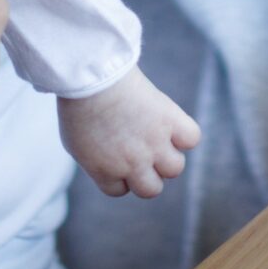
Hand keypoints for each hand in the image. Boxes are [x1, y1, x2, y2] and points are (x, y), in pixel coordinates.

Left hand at [57, 68, 203, 198]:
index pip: (121, 190)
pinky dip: (185, 133)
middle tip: (139, 147)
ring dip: (167, 155)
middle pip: (152, 189)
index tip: (117, 154)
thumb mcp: (75, 142)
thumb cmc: (79, 104)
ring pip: (175, 168)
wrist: (93, 78)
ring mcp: (153, 145)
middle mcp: (132, 164)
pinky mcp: (170, 122)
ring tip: (156, 133)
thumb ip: (95, 159)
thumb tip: (110, 163)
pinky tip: (171, 123)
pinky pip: (192, 138)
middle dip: (147, 172)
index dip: (120, 173)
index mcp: (104, 172)